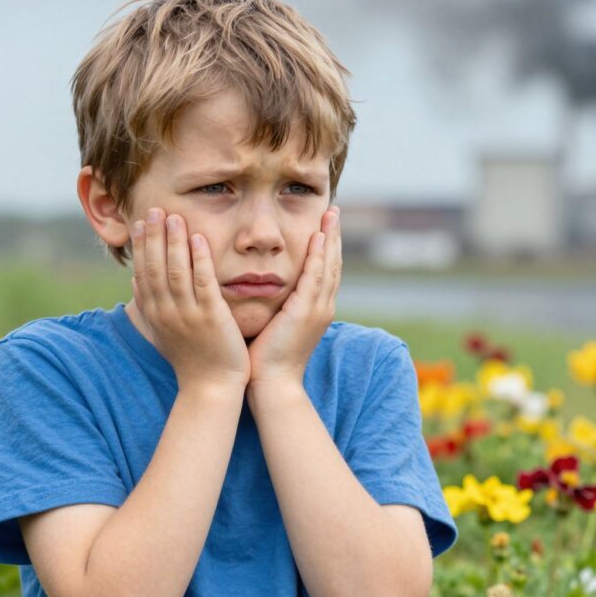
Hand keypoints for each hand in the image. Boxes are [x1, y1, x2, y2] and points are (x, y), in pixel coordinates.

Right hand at [130, 208, 249, 390]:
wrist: (210, 388)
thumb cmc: (191, 359)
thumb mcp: (163, 332)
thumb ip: (149, 306)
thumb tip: (134, 282)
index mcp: (155, 314)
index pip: (143, 272)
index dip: (141, 246)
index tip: (140, 222)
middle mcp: (167, 312)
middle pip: (155, 267)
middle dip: (154, 237)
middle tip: (153, 209)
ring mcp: (188, 315)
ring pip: (176, 271)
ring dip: (174, 242)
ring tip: (174, 216)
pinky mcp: (211, 318)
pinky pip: (203, 284)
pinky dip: (199, 260)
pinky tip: (199, 240)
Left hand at [247, 206, 340, 390]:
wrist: (272, 385)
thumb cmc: (266, 360)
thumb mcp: (275, 326)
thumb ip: (275, 306)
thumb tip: (261, 290)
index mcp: (315, 311)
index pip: (325, 272)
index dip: (326, 248)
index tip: (324, 226)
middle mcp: (322, 307)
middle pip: (333, 264)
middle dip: (333, 237)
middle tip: (334, 211)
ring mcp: (317, 309)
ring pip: (329, 266)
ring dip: (330, 238)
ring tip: (331, 215)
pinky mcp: (306, 312)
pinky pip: (316, 277)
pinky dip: (318, 256)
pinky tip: (317, 237)